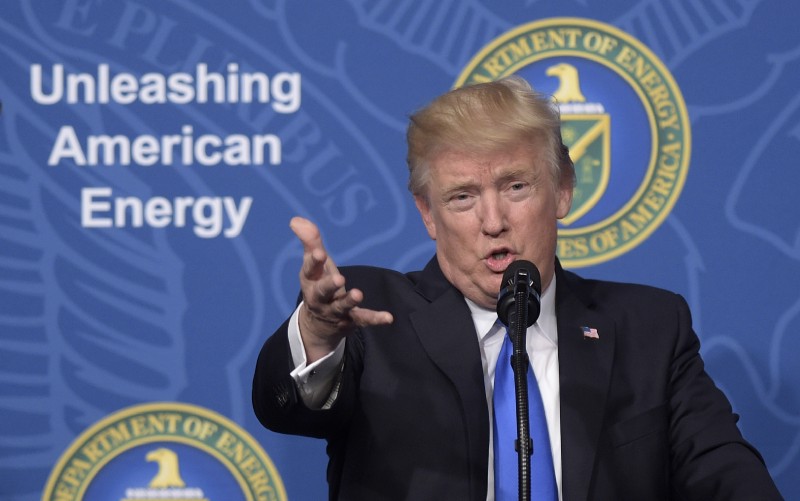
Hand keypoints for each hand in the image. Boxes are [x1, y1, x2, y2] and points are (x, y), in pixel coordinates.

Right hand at [290, 217, 392, 361]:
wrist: (319, 323)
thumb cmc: (319, 282)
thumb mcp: (315, 263)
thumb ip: (310, 241)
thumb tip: (296, 219)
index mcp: (311, 280)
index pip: (310, 270)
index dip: (314, 261)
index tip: (319, 252)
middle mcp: (320, 297)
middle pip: (322, 291)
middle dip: (329, 285)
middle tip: (339, 278)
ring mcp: (335, 310)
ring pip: (341, 306)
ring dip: (349, 300)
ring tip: (358, 294)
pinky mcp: (351, 319)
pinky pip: (363, 319)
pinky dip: (375, 319)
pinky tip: (388, 317)